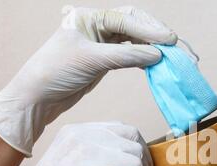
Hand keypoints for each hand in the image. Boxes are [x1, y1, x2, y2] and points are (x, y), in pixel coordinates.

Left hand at [0, 6, 176, 155]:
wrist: (38, 97)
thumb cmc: (56, 72)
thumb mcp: (92, 60)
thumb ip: (126, 56)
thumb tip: (158, 55)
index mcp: (91, 17)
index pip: (128, 19)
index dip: (150, 30)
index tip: (170, 41)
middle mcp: (98, 26)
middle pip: (136, 25)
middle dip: (157, 36)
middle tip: (177, 47)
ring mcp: (103, 43)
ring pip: (136, 40)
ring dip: (154, 48)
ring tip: (173, 57)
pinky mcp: (106, 59)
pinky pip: (132, 54)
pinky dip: (145, 59)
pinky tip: (157, 64)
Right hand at [0, 122, 152, 165]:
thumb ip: (95, 157)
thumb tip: (125, 162)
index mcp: (76, 132)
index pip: (116, 130)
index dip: (132, 147)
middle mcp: (85, 133)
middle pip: (130, 134)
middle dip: (143, 156)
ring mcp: (93, 147)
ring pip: (137, 149)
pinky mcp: (103, 164)